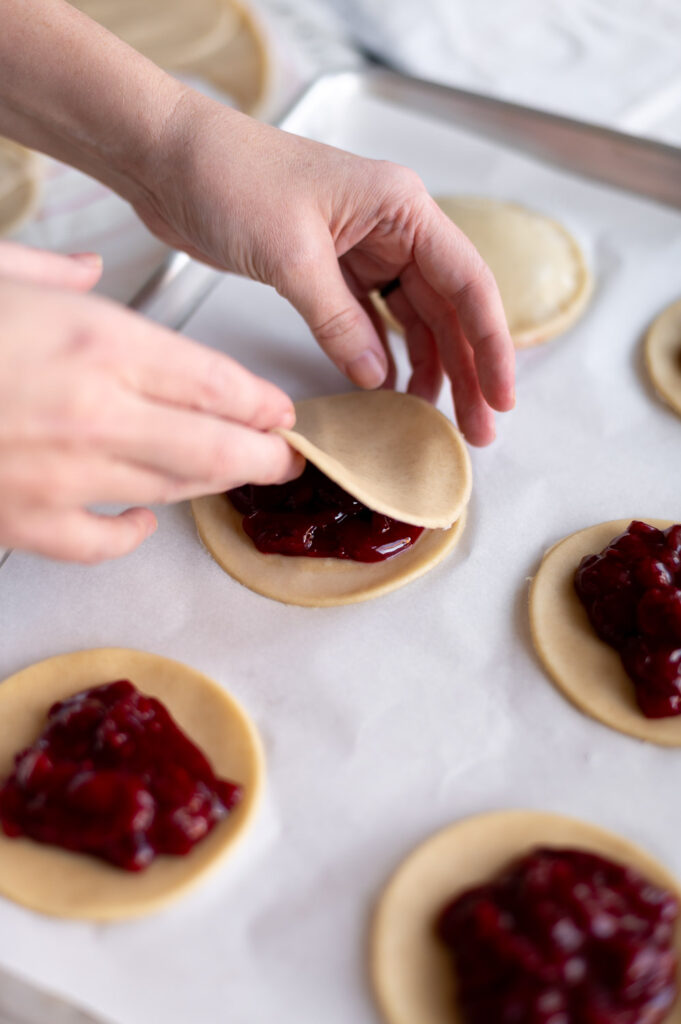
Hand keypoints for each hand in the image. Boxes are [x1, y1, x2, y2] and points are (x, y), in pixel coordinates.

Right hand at [0, 243, 301, 562]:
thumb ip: (55, 271)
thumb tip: (90, 270)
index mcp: (98, 339)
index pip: (217, 380)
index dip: (263, 403)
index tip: (282, 411)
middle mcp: (97, 412)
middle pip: (216, 444)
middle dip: (263, 456)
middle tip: (286, 458)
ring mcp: (65, 475)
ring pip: (172, 489)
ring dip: (212, 484)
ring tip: (236, 475)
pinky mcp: (25, 520)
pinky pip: (104, 541)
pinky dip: (132, 532)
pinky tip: (142, 517)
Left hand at [134, 94, 514, 444]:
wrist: (169, 161)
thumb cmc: (230, 178)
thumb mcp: (292, 256)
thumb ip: (339, 322)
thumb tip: (378, 380)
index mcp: (402, 208)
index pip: (468, 284)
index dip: (492, 345)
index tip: (502, 396)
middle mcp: (391, 229)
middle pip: (448, 310)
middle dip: (466, 370)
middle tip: (477, 428)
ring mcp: (361, 251)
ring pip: (413, 321)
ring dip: (427, 370)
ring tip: (434, 420)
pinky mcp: (328, 271)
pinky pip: (369, 322)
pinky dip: (381, 357)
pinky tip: (388, 390)